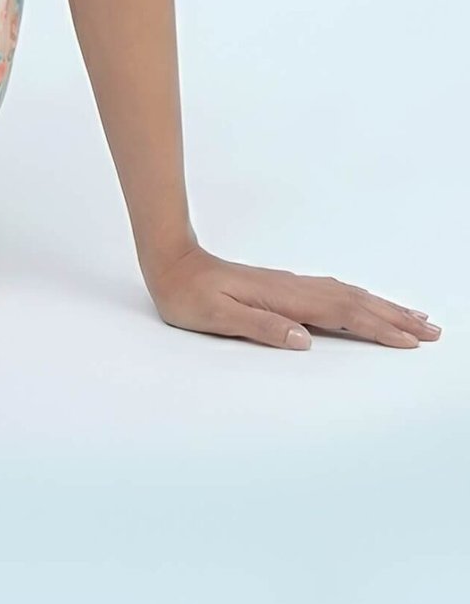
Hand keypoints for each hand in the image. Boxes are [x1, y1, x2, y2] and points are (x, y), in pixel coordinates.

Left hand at [144, 244, 440, 349]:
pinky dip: (358, 299)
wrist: (171, 262)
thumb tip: (303, 339)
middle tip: (432, 330)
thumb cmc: (189, 295)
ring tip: (412, 317)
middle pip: (354, 302)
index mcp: (283, 298)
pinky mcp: (282, 287)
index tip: (410, 340)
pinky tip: (364, 302)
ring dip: (381, 306)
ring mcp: (289, 286)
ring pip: (346, 294)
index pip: (341, 314)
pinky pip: (332, 292)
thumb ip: (259, 326)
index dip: (377, 328)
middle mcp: (292, 289)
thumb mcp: (217, 317)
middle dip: (393, 317)